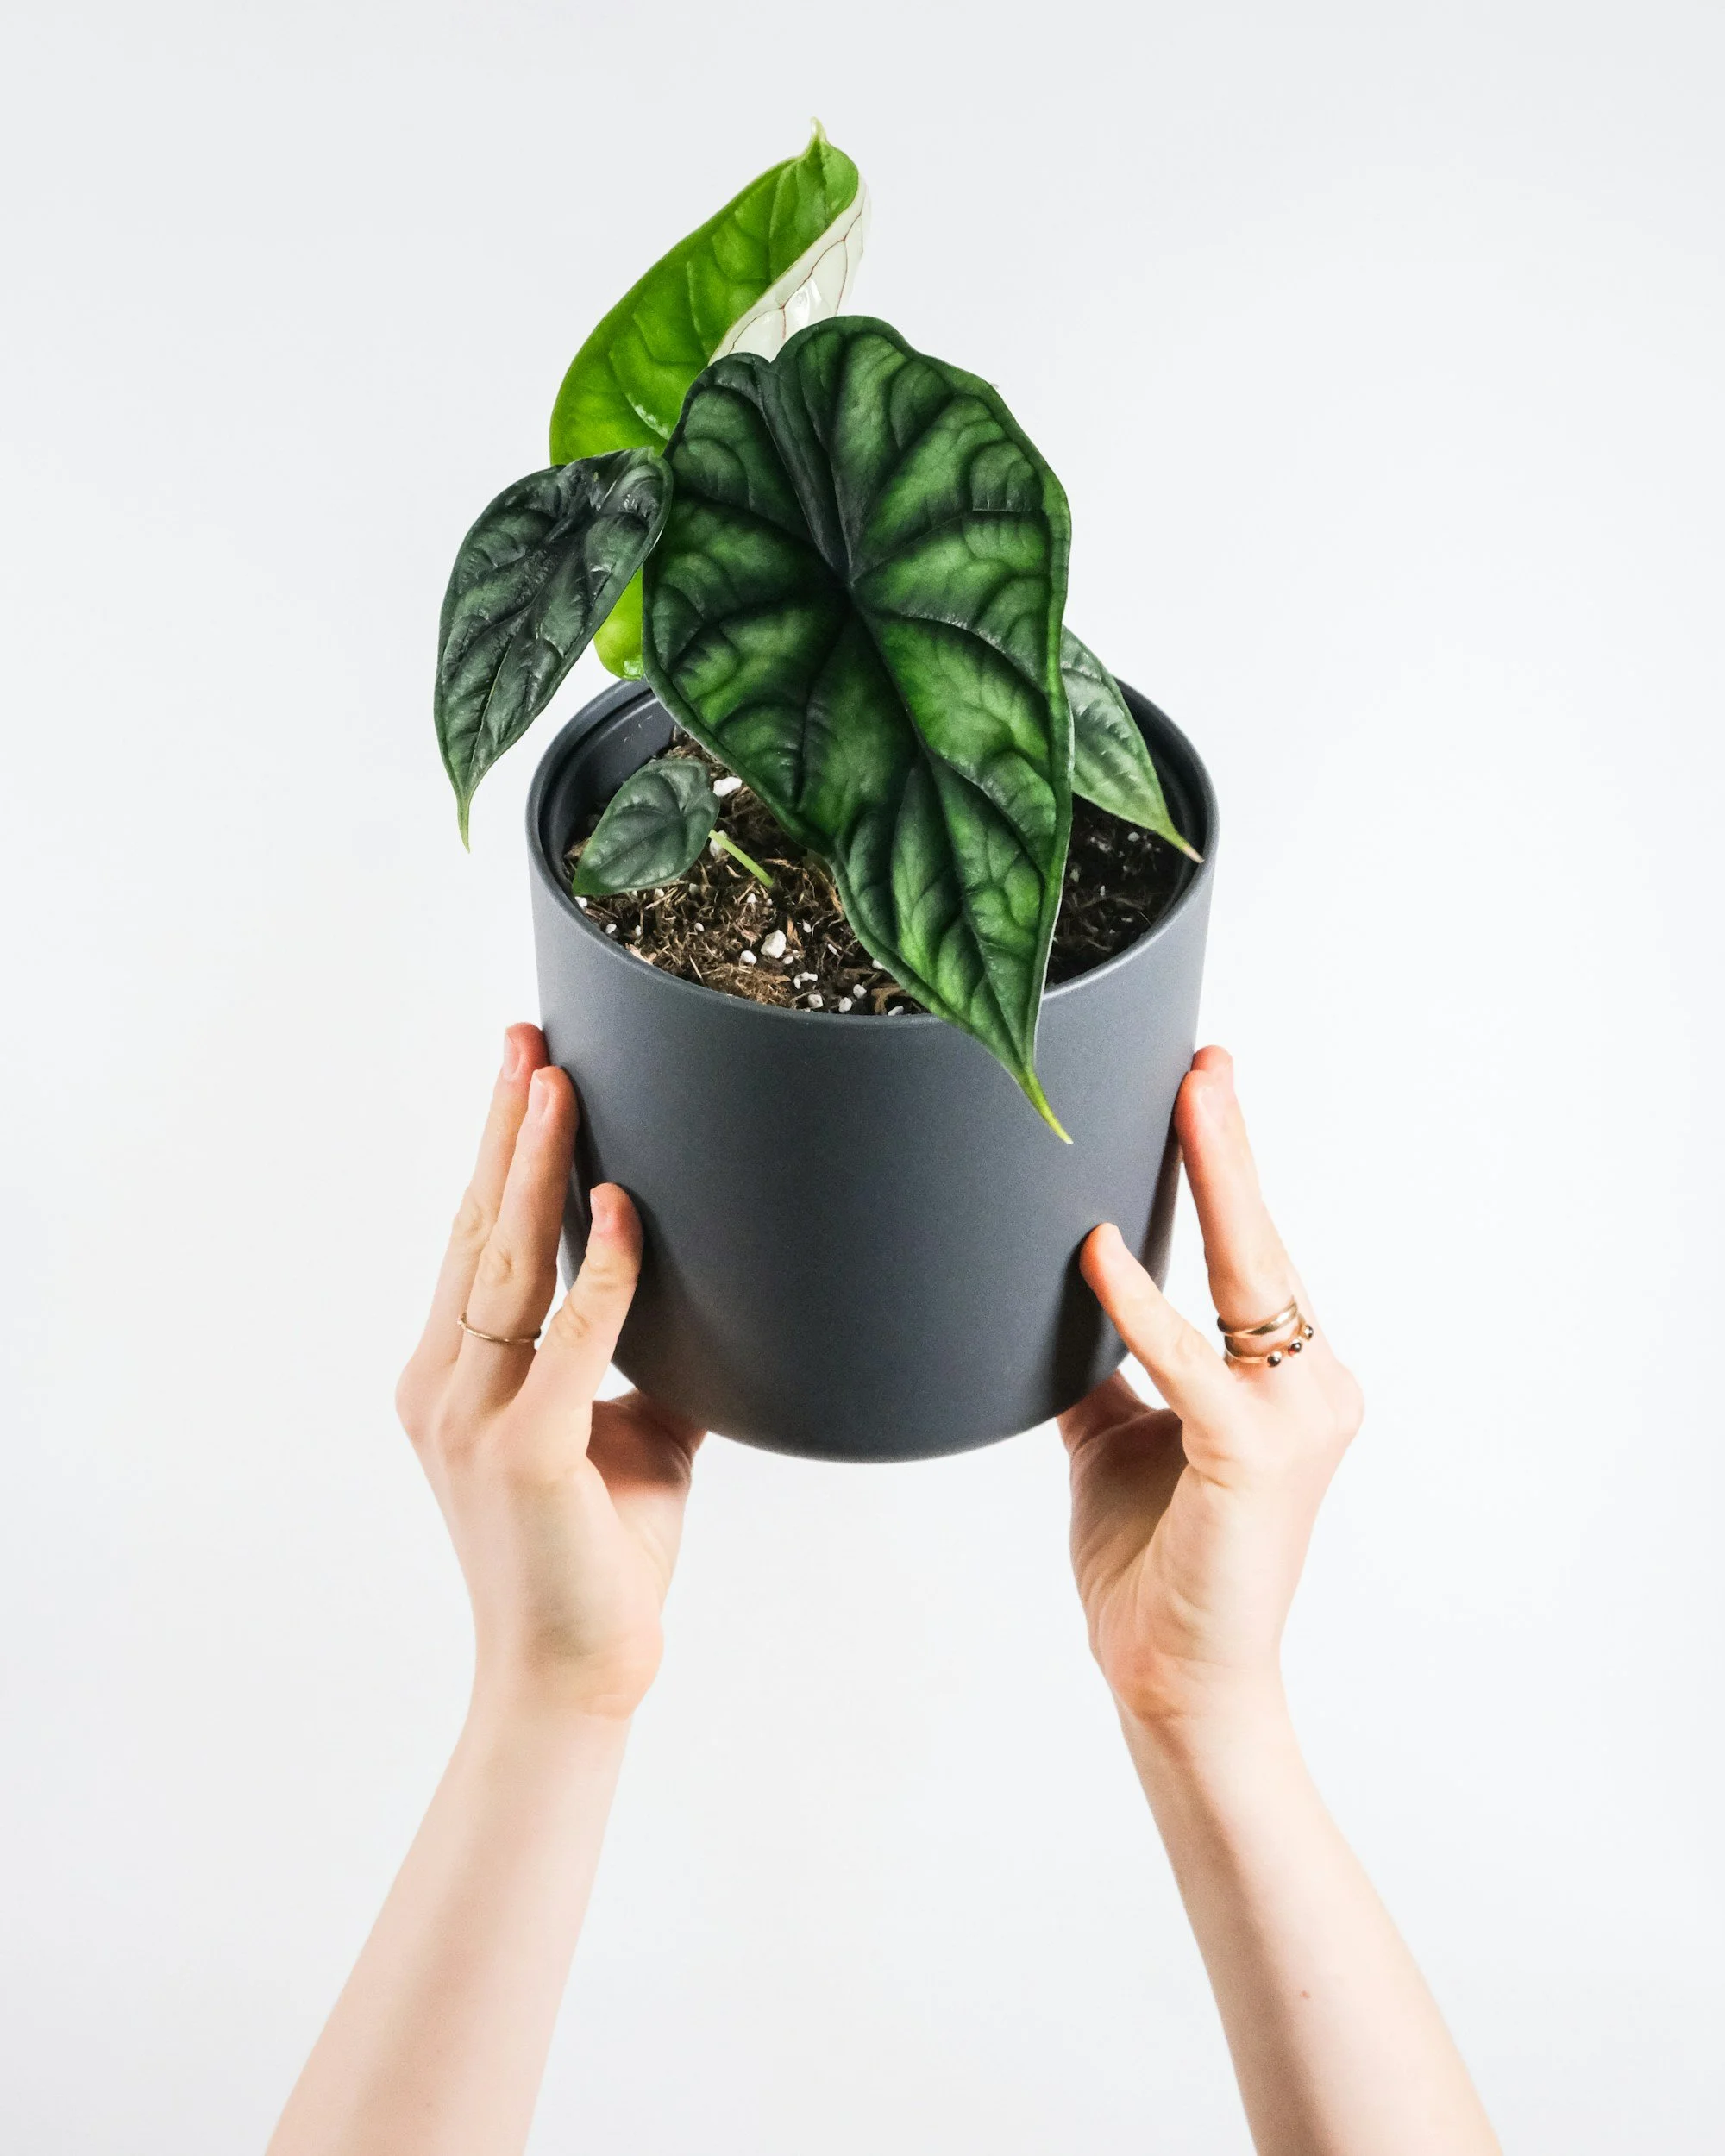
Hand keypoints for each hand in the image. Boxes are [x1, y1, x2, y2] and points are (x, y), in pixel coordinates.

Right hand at [395, 1024, 702, 1720]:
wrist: (573, 1680)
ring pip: (507, 1265)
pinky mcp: (527, 1457)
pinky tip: (619, 1206)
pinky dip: (599, 1272)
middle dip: (506, 1127)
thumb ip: (644, 1356)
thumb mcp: (627, 1434)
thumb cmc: (600, 1556)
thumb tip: (710, 1288)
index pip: (476, 1239)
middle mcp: (445, 1386)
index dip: (500, 1152)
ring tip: (558, 1082)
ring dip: (537, 1166)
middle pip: (478, 1229)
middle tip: (527, 1036)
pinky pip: (569, 1342)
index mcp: (452, 1376)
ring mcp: (475, 1421)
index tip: (523, 1069)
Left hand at [1061, 1047, 1362, 1734]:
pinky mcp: (1256, 1457)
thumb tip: (1058, 1287)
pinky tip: (1098, 1251)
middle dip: (1227, 1146)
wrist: (1174, 1681)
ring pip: (1246, 1278)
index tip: (1202, 1084)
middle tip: (1203, 1060)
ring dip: (1214, 1184)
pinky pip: (1191, 1363)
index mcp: (1284, 1379)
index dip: (1224, 1169)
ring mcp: (1295, 1420)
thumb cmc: (1154, 1563)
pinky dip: (1140, 1305)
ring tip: (1187, 1100)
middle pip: (1260, 1245)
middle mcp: (1311, 1387)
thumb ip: (1107, 1363)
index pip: (1251, 1254)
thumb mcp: (1120, 1437)